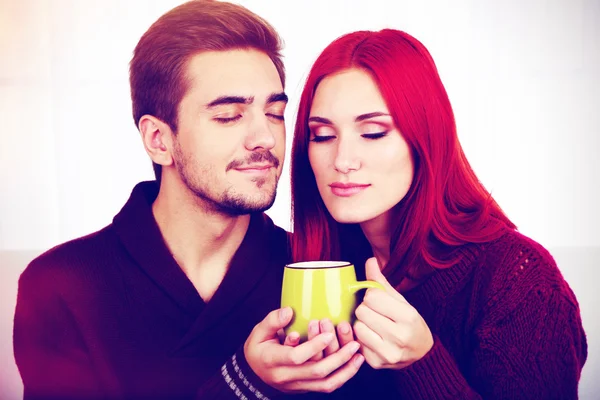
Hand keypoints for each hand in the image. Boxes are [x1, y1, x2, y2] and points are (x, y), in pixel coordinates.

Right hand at [245, 307, 364, 392]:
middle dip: (338, 358)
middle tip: (353, 344)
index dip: (313, 346)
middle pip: (317, 372)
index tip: (327, 333)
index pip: (296, 357)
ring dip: (345, 371)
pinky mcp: (305, 388)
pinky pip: (326, 386)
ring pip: (325, 384)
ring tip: (358, 356)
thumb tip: (289, 312)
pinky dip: (342, 376)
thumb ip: (273, 320)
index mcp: (273, 360)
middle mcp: (286, 377)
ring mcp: (296, 385)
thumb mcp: (259, 331)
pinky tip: (353, 364)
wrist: (253, 372)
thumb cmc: (258, 348)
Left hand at [354, 257, 433, 369]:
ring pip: (357, 327)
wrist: (421, 354)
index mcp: (408, 317)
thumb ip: (381, 282)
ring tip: (373, 325)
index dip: (372, 296)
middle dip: (365, 309)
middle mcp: (399, 337)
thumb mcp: (399, 300)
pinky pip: (356, 342)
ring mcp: (388, 353)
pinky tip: (373, 338)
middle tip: (375, 313)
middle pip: (362, 311)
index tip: (378, 301)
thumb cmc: (408, 323)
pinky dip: (361, 338)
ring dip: (362, 324)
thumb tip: (369, 260)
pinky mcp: (376, 364)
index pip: (372, 296)